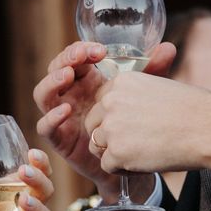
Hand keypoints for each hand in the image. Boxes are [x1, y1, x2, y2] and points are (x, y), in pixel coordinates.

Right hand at [33, 41, 175, 201]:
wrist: (132, 162)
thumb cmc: (135, 126)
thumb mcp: (142, 95)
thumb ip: (153, 71)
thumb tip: (168, 47)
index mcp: (86, 81)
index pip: (75, 58)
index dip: (81, 49)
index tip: (100, 50)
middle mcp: (70, 95)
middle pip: (55, 70)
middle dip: (66, 60)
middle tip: (81, 56)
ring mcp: (62, 116)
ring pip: (43, 94)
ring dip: (52, 83)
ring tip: (67, 76)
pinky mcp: (59, 139)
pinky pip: (45, 127)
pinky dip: (51, 117)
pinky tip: (64, 111)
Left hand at [85, 72, 210, 174]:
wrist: (209, 128)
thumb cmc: (193, 110)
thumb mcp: (159, 87)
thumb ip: (134, 95)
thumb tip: (123, 109)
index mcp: (121, 82)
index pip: (100, 102)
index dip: (113, 117)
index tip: (133, 124)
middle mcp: (111, 101)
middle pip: (92, 124)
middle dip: (109, 136)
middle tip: (136, 142)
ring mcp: (112, 127)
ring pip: (96, 145)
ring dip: (115, 153)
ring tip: (141, 153)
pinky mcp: (117, 152)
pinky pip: (107, 165)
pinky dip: (123, 169)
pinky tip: (144, 163)